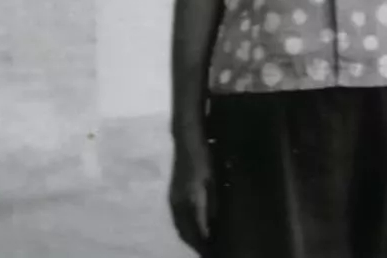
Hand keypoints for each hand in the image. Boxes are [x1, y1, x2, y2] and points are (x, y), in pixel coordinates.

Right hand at [168, 137, 213, 255]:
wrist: (186, 140)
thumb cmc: (203, 158)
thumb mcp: (212, 180)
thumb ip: (212, 203)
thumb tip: (212, 225)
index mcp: (188, 201)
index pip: (195, 231)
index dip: (203, 244)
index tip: (212, 252)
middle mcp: (177, 204)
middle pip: (185, 233)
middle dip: (196, 245)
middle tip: (208, 252)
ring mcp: (173, 199)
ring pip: (180, 226)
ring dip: (190, 238)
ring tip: (202, 244)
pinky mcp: (173, 195)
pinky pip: (178, 218)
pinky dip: (186, 228)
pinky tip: (194, 228)